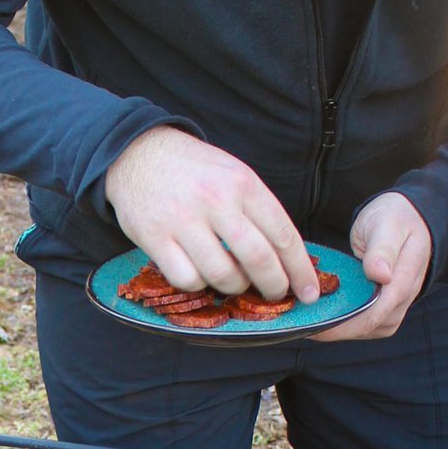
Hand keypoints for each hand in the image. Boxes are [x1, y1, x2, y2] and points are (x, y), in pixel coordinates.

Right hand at [104, 126, 320, 301]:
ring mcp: (183, 220)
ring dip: (233, 287)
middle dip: (273, 286)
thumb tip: (283, 256)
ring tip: (232, 281)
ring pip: (222, 274)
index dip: (299, 270)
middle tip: (275, 295)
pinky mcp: (154, 237)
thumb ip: (256, 210)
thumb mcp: (233, 174)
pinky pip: (186, 279)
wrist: (138, 153)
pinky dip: (198, 285)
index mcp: (243, 183)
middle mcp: (216, 201)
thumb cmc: (193, 169)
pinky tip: (199, 274)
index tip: (309, 292)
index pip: (283, 234)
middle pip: (258, 259)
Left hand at [310, 192, 431, 341]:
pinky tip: (318, 312)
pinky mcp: (382, 313)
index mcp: (405, 281)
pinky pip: (359, 325)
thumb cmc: (395, 219)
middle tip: (297, 321)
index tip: (311, 323)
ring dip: (332, 326)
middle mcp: (401, 303)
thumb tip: (380, 275)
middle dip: (330, 328)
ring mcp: (392, 311)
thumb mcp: (387, 225)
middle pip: (363, 327)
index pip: (374, 315)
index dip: (341, 325)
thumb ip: (383, 249)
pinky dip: (338, 321)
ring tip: (303, 316)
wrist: (406, 222)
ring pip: (359, 330)